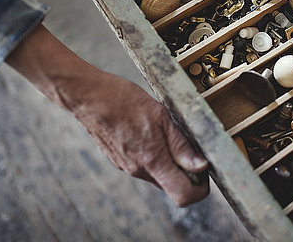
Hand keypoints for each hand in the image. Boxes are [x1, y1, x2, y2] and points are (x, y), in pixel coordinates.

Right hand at [6, 25, 209, 205]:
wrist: (88, 97)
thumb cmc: (123, 100)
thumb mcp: (161, 115)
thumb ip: (181, 144)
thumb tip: (201, 166)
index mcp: (152, 160)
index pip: (184, 195)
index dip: (200, 186)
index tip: (204, 167)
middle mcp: (139, 170)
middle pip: (172, 186)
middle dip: (186, 171)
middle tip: (190, 144)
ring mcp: (127, 167)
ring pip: (159, 175)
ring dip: (169, 160)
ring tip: (167, 131)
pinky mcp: (120, 161)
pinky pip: (144, 166)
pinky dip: (154, 155)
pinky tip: (150, 131)